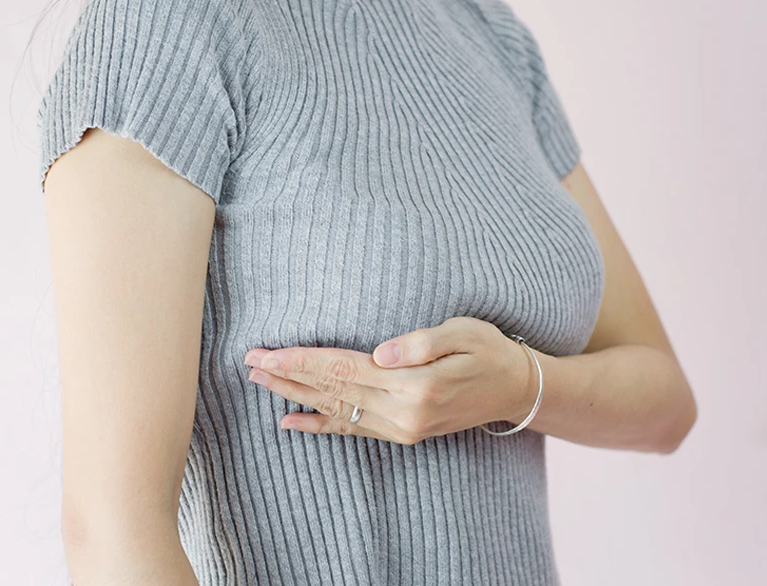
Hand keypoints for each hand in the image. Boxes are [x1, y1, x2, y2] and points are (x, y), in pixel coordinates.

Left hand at [242, 317, 546, 444]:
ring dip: (295, 397)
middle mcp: (402, 412)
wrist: (515, 390)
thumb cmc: (490, 351)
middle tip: (250, 363)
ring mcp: (401, 428)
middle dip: (289, 376)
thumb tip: (381, 353)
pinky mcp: (402, 433)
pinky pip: (353, 431)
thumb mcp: (464, 333)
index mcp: (414, 384)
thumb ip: (422, 343)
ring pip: (336, 410)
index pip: (344, 368)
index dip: (303, 360)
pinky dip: (320, 427)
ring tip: (261, 383)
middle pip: (332, 390)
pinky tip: (291, 424)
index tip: (268, 352)